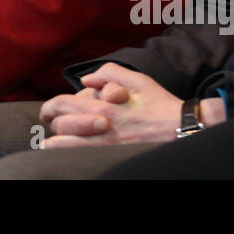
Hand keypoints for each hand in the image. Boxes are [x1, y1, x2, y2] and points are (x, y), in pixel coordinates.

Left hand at [39, 64, 187, 146]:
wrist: (183, 131)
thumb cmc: (161, 106)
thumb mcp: (137, 80)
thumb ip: (109, 73)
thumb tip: (86, 80)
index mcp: (102, 106)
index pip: (61, 105)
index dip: (50, 108)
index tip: (49, 113)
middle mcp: (99, 128)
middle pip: (59, 126)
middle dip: (54, 125)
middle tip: (55, 127)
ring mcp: (104, 147)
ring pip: (63, 148)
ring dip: (57, 144)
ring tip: (55, 144)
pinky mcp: (110, 159)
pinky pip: (78, 159)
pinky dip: (70, 156)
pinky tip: (71, 154)